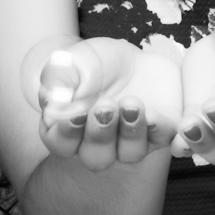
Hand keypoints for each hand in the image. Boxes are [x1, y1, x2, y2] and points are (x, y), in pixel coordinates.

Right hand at [27, 36, 182, 170]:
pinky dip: (160, 130)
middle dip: (101, 134)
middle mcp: (99, 144)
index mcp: (69, 129)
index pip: (61, 143)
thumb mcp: (71, 62)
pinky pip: (163, 139)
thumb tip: (52, 104)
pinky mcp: (159, 131)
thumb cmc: (93, 64)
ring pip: (130, 153)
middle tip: (106, 107)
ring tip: (132, 104)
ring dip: (131, 132)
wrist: (131, 58)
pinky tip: (155, 115)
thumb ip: (58, 81)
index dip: (67, 133)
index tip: (77, 113)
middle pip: (97, 157)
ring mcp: (130, 141)